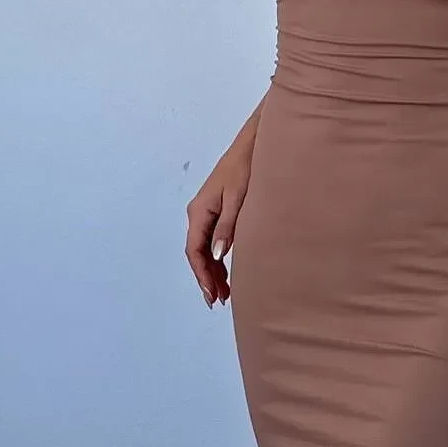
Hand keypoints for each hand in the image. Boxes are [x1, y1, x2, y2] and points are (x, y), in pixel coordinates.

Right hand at [185, 148, 251, 308]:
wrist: (252, 145)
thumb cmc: (246, 168)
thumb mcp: (238, 199)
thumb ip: (227, 227)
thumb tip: (217, 256)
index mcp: (199, 211)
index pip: (194, 251)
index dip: (202, 275)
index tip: (212, 295)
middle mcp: (198, 213)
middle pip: (197, 253)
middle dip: (206, 278)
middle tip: (219, 301)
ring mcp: (207, 211)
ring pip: (205, 248)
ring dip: (212, 270)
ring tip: (224, 293)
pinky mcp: (217, 209)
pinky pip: (212, 239)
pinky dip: (217, 257)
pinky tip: (226, 270)